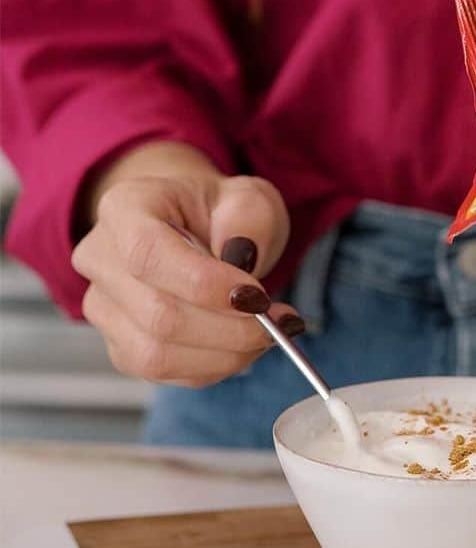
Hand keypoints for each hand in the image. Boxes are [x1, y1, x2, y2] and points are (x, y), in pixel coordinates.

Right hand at [72, 142, 302, 386]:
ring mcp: (103, 306)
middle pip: (157, 313)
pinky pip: (164, 372)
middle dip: (229, 327)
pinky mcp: (119, 345)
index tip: (258, 296)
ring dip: (225, 353)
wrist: (196, 226)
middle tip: (281, 321)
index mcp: (124, 207)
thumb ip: (249, 219)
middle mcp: (100, 258)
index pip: (149, 254)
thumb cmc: (219, 209)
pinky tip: (242, 345)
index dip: (204, 284)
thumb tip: (239, 260)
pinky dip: (213, 366)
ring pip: (157, 353)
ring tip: (268, 333)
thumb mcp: (248, 197)